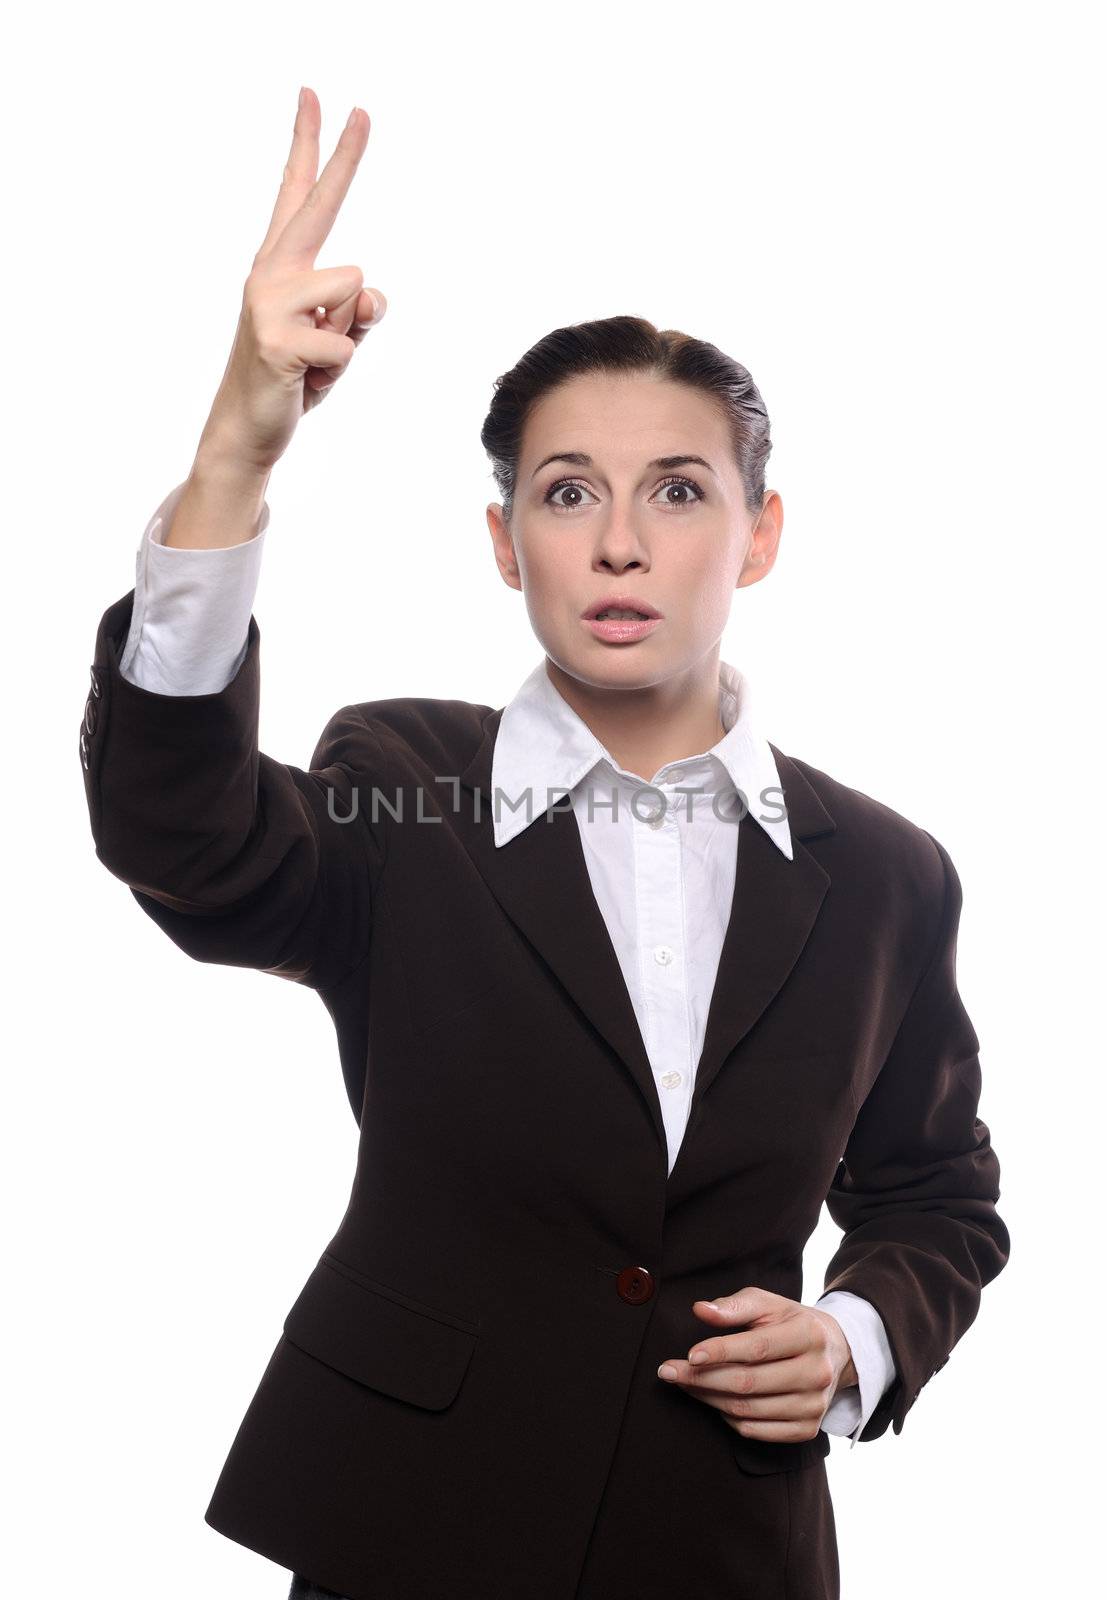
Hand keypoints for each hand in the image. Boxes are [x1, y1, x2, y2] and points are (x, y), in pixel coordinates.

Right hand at [199, 86, 386, 475]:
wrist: (249, 429)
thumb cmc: (294, 377)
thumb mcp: (336, 340)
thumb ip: (360, 313)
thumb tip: (372, 297)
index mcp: (282, 264)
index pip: (298, 193)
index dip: (310, 144)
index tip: (316, 93)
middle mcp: (271, 272)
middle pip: (318, 205)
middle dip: (344, 159)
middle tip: (363, 108)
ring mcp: (269, 304)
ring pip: (355, 293)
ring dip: (351, 337)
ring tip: (316, 360)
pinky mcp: (279, 340)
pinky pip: (348, 344)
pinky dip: (340, 371)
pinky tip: (308, 380)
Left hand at [656, 1287, 858, 1441]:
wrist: (833, 1351)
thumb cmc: (788, 1322)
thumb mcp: (766, 1303)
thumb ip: (733, 1306)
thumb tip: (700, 1310)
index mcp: (808, 1334)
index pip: (757, 1347)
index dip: (720, 1352)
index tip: (689, 1354)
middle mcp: (817, 1373)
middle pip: (748, 1383)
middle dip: (702, 1378)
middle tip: (668, 1371)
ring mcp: (814, 1405)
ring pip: (748, 1409)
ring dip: (708, 1398)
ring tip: (685, 1383)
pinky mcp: (808, 1429)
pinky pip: (756, 1431)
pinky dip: (728, 1418)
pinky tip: (713, 1401)